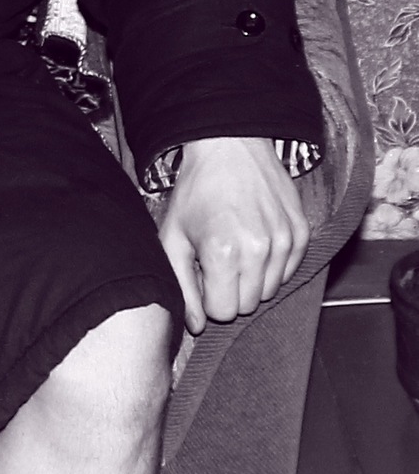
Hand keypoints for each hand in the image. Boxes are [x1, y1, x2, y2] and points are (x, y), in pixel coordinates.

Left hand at [158, 135, 309, 336]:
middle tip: (218, 259)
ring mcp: (284, 241)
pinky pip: (289, 272)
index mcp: (223, 253)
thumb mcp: (173, 237)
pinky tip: (255, 239)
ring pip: (270, 291)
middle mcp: (259, 250)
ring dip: (252, 278)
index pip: (224, 312)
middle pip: (248, 304)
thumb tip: (197, 326)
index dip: (209, 297)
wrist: (230, 146)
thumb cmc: (196, 192)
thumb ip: (182, 287)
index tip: (203, 273)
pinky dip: (272, 264)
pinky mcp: (301, 232)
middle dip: (230, 290)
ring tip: (236, 246)